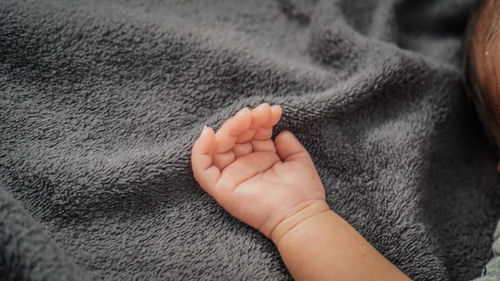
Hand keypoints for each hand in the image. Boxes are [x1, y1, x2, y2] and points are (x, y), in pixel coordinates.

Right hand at [191, 104, 325, 237]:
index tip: (273, 110)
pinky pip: (202, 169)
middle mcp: (244, 166)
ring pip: (219, 146)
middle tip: (258, 112)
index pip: (252, 133)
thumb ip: (287, 144)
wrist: (301, 215)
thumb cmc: (303, 192)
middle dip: (244, 120)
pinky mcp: (221, 189)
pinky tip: (210, 133)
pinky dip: (200, 150)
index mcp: (261, 159)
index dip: (259, 119)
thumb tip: (280, 132)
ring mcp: (232, 177)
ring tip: (245, 118)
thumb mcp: (297, 159)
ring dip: (229, 128)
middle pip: (235, 137)